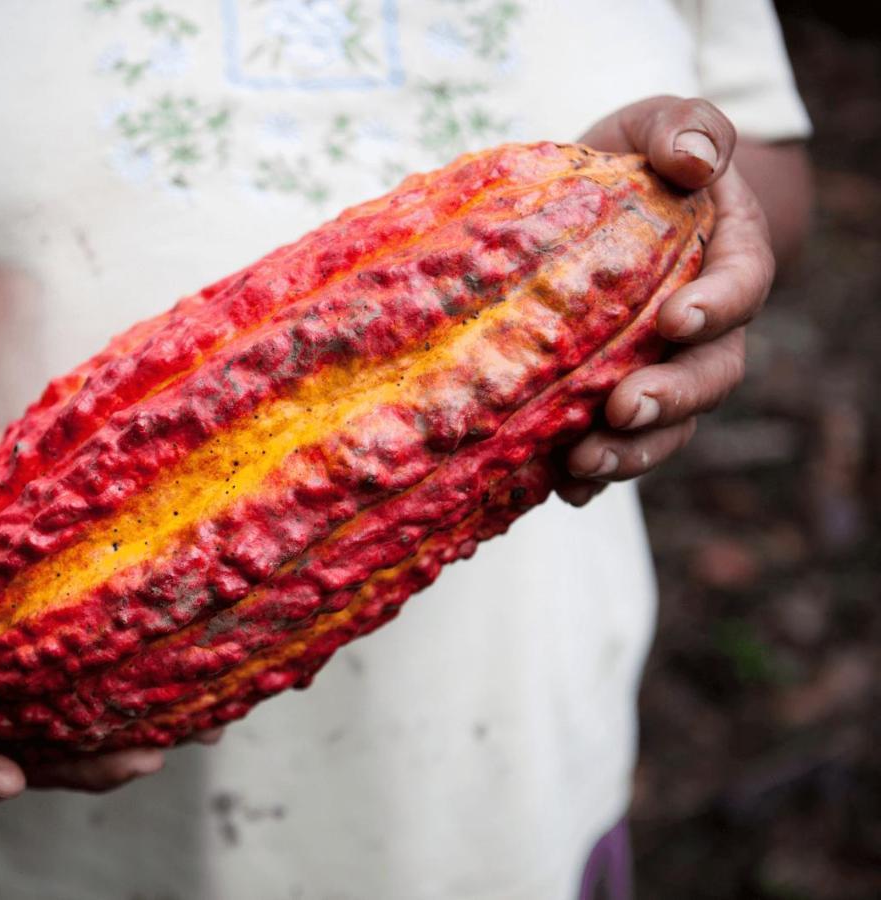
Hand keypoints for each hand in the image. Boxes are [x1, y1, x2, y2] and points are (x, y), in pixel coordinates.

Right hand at [0, 425, 211, 801]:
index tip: (7, 781)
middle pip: (24, 754)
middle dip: (80, 769)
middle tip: (136, 763)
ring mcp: (28, 671)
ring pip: (75, 729)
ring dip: (129, 740)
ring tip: (191, 733)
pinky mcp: (71, 641)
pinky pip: (108, 678)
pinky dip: (155, 692)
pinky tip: (206, 692)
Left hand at [557, 96, 773, 504]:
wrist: (599, 202)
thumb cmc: (638, 158)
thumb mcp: (660, 122)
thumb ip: (686, 128)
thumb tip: (693, 158)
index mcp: (727, 258)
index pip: (740, 287)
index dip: (717, 308)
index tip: (676, 319)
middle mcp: (704, 328)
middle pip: (709, 376)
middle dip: (672, 399)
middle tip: (625, 410)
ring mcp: (662, 369)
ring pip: (668, 425)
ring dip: (633, 451)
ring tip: (585, 464)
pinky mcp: (615, 397)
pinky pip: (618, 445)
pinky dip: (595, 473)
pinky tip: (561, 488)